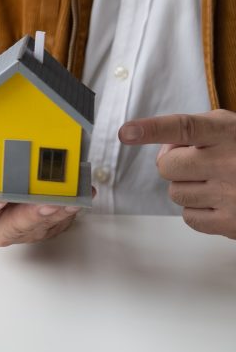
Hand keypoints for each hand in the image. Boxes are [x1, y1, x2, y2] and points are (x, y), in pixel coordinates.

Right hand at [0, 199, 79, 246]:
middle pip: (16, 225)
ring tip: (71, 200)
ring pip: (43, 226)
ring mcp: (23, 233)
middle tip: (47, 203)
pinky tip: (81, 196)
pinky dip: (71, 208)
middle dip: (34, 214)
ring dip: (59, 212)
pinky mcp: (44, 231)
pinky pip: (60, 222)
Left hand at [119, 109, 235, 237]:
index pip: (185, 128)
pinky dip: (198, 210)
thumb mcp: (232, 128)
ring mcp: (230, 195)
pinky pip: (188, 217)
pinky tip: (220, 201)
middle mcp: (229, 163)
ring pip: (175, 193)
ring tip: (217, 182)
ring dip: (188, 187)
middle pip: (167, 166)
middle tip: (198, 162)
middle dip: (175, 164)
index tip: (127, 132)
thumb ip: (196, 129)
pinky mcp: (231, 223)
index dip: (153, 129)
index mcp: (228, 133)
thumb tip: (163, 147)